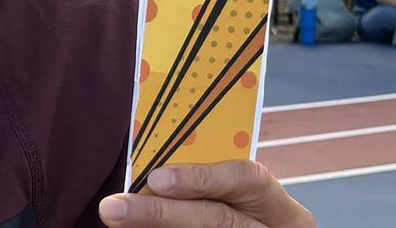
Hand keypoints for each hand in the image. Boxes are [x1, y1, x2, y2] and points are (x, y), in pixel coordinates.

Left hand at [101, 161, 313, 227]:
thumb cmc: (247, 218)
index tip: (156, 178)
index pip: (248, 179)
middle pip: (217, 220)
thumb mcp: (244, 201)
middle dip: (161, 213)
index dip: (202, 177)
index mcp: (282, 210)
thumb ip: (211, 185)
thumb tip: (150, 172)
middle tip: (113, 208)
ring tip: (116, 222)